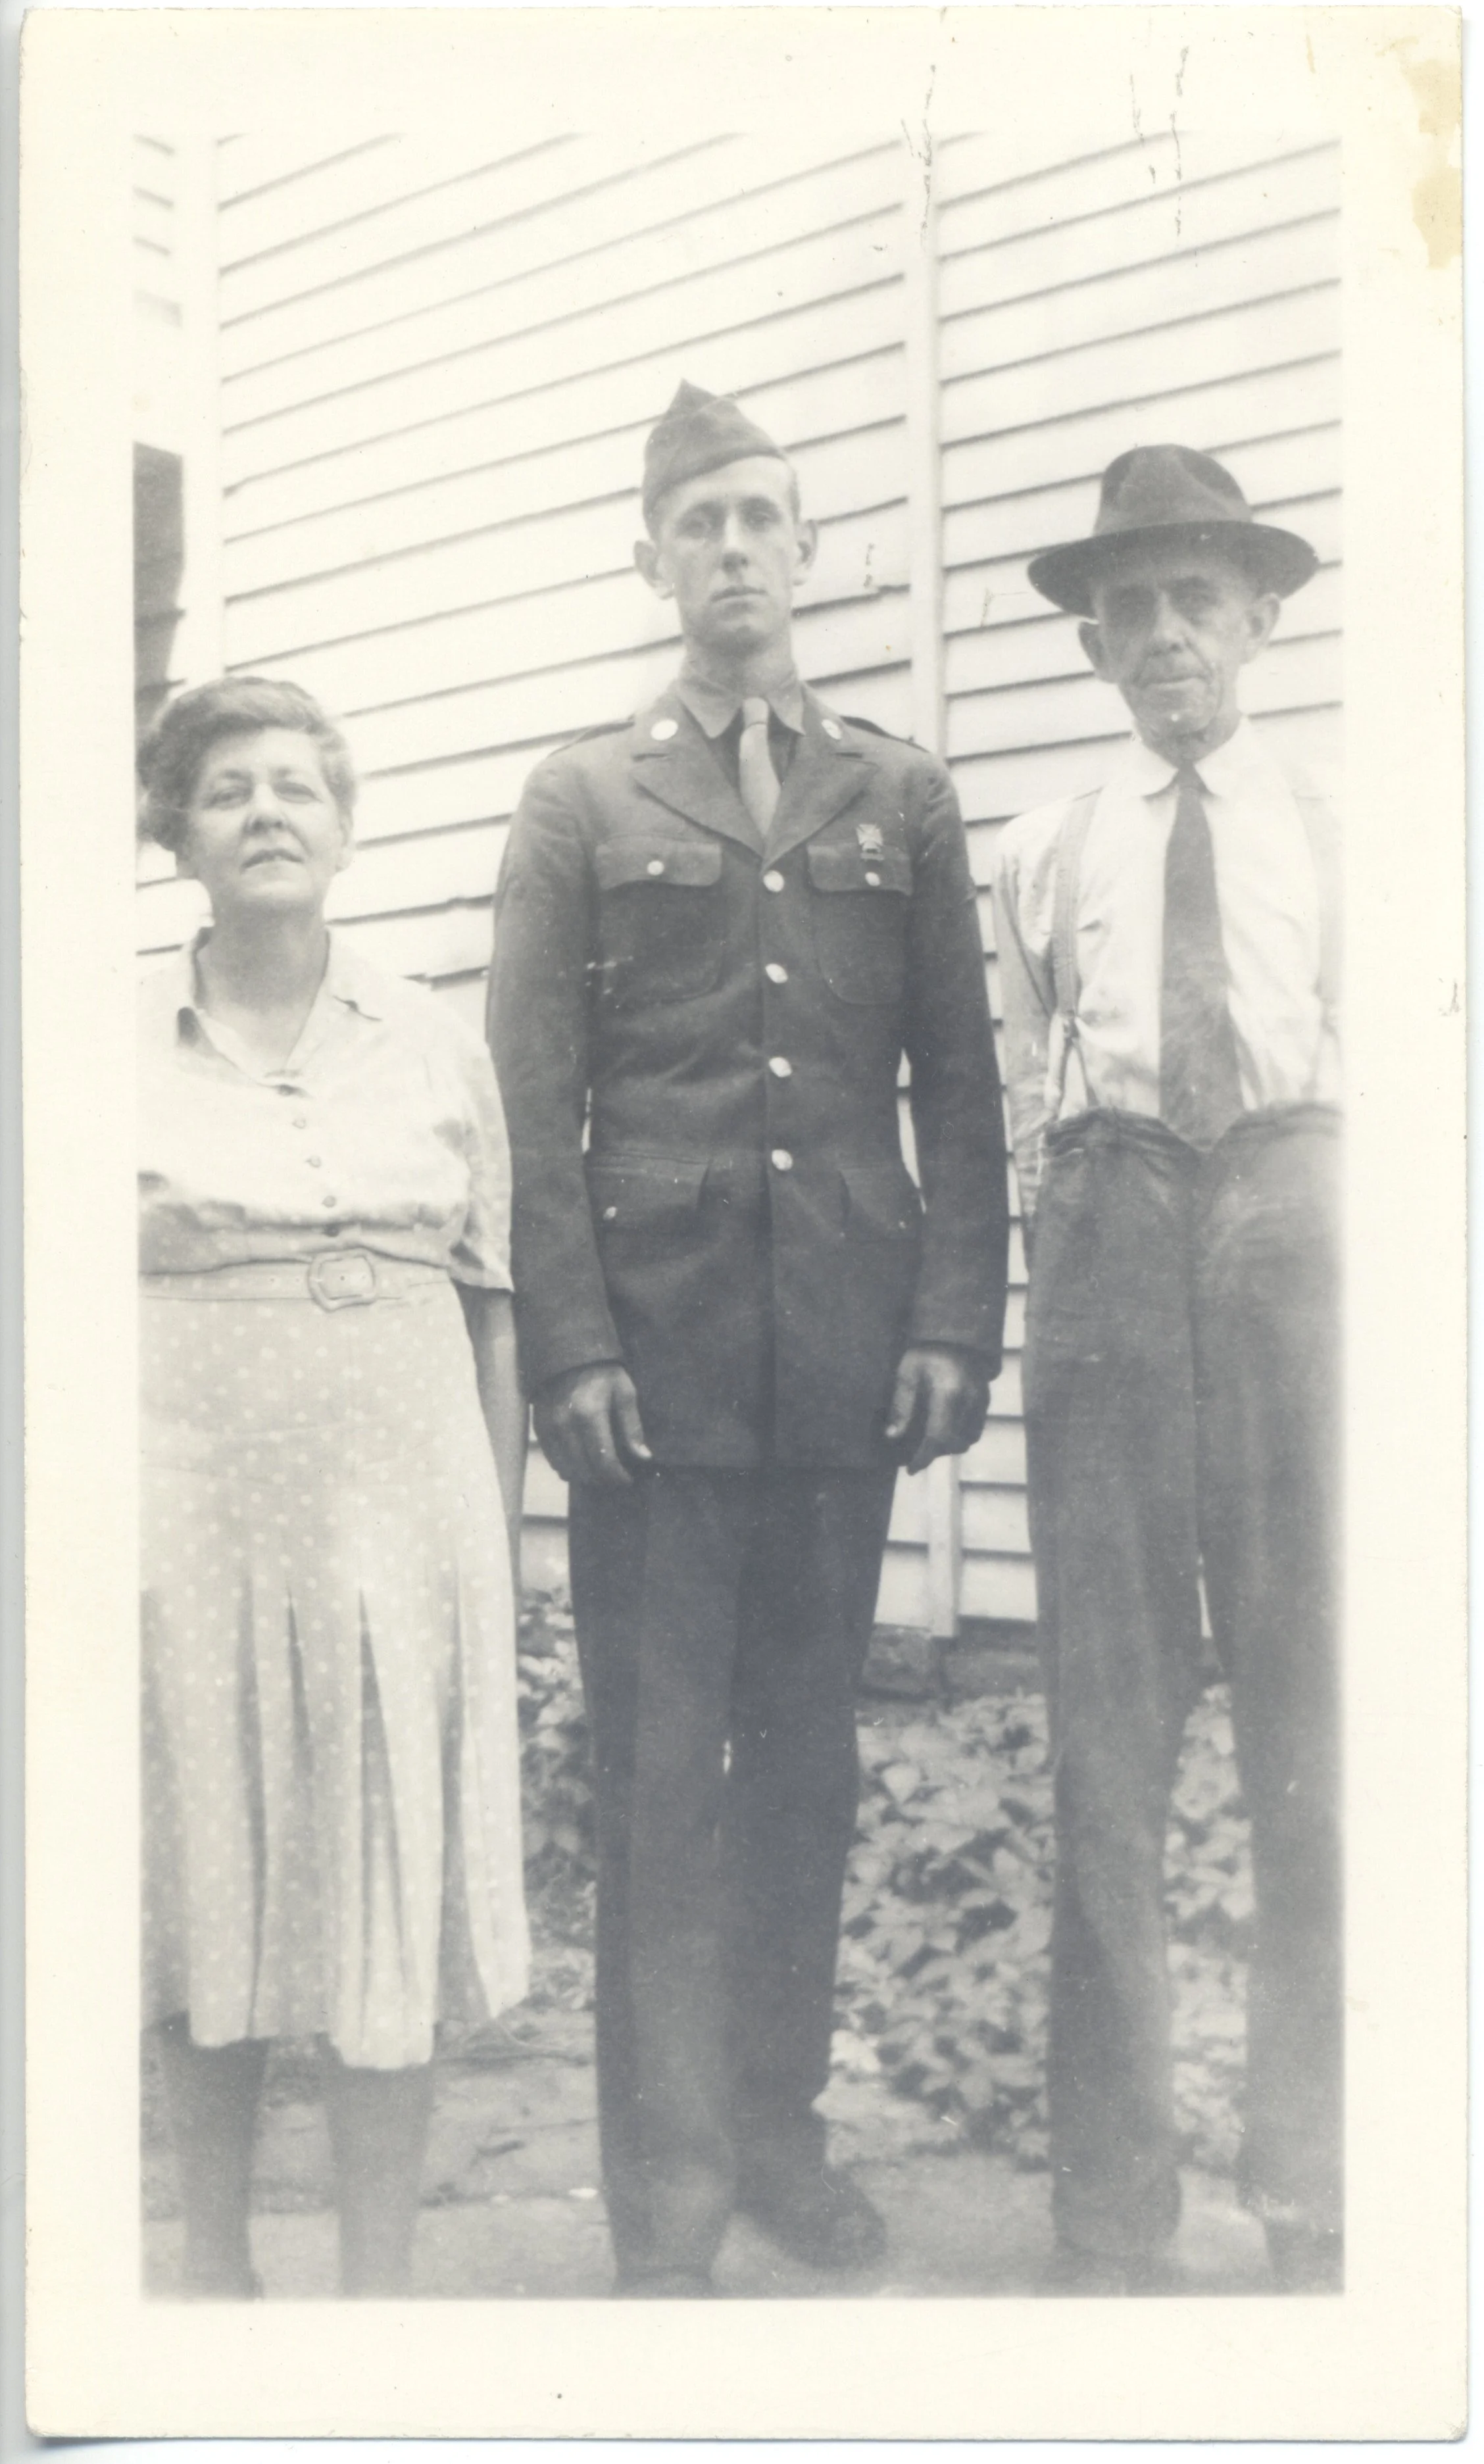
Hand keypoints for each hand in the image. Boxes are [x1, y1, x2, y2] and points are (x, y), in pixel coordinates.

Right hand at [534, 1363, 651, 1487]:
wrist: (568, 1354)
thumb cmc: (603, 1373)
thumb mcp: (624, 1393)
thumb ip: (632, 1427)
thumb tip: (644, 1457)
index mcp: (590, 1414)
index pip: (604, 1461)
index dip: (617, 1477)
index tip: (628, 1480)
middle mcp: (565, 1424)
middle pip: (585, 1470)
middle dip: (603, 1479)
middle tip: (616, 1477)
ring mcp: (549, 1427)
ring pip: (566, 1470)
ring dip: (586, 1477)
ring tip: (600, 1471)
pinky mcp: (539, 1427)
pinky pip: (553, 1460)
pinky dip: (568, 1467)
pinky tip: (582, 1462)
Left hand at [884, 1345, 988, 1473]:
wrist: (954, 1335)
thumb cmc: (925, 1353)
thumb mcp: (906, 1374)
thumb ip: (901, 1405)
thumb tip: (892, 1435)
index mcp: (948, 1393)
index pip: (939, 1436)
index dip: (924, 1457)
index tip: (911, 1468)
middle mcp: (969, 1400)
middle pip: (955, 1443)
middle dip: (936, 1452)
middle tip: (917, 1451)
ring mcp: (981, 1401)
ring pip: (968, 1440)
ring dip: (949, 1445)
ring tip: (931, 1439)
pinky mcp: (985, 1401)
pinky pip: (975, 1430)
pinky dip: (961, 1436)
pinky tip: (945, 1427)